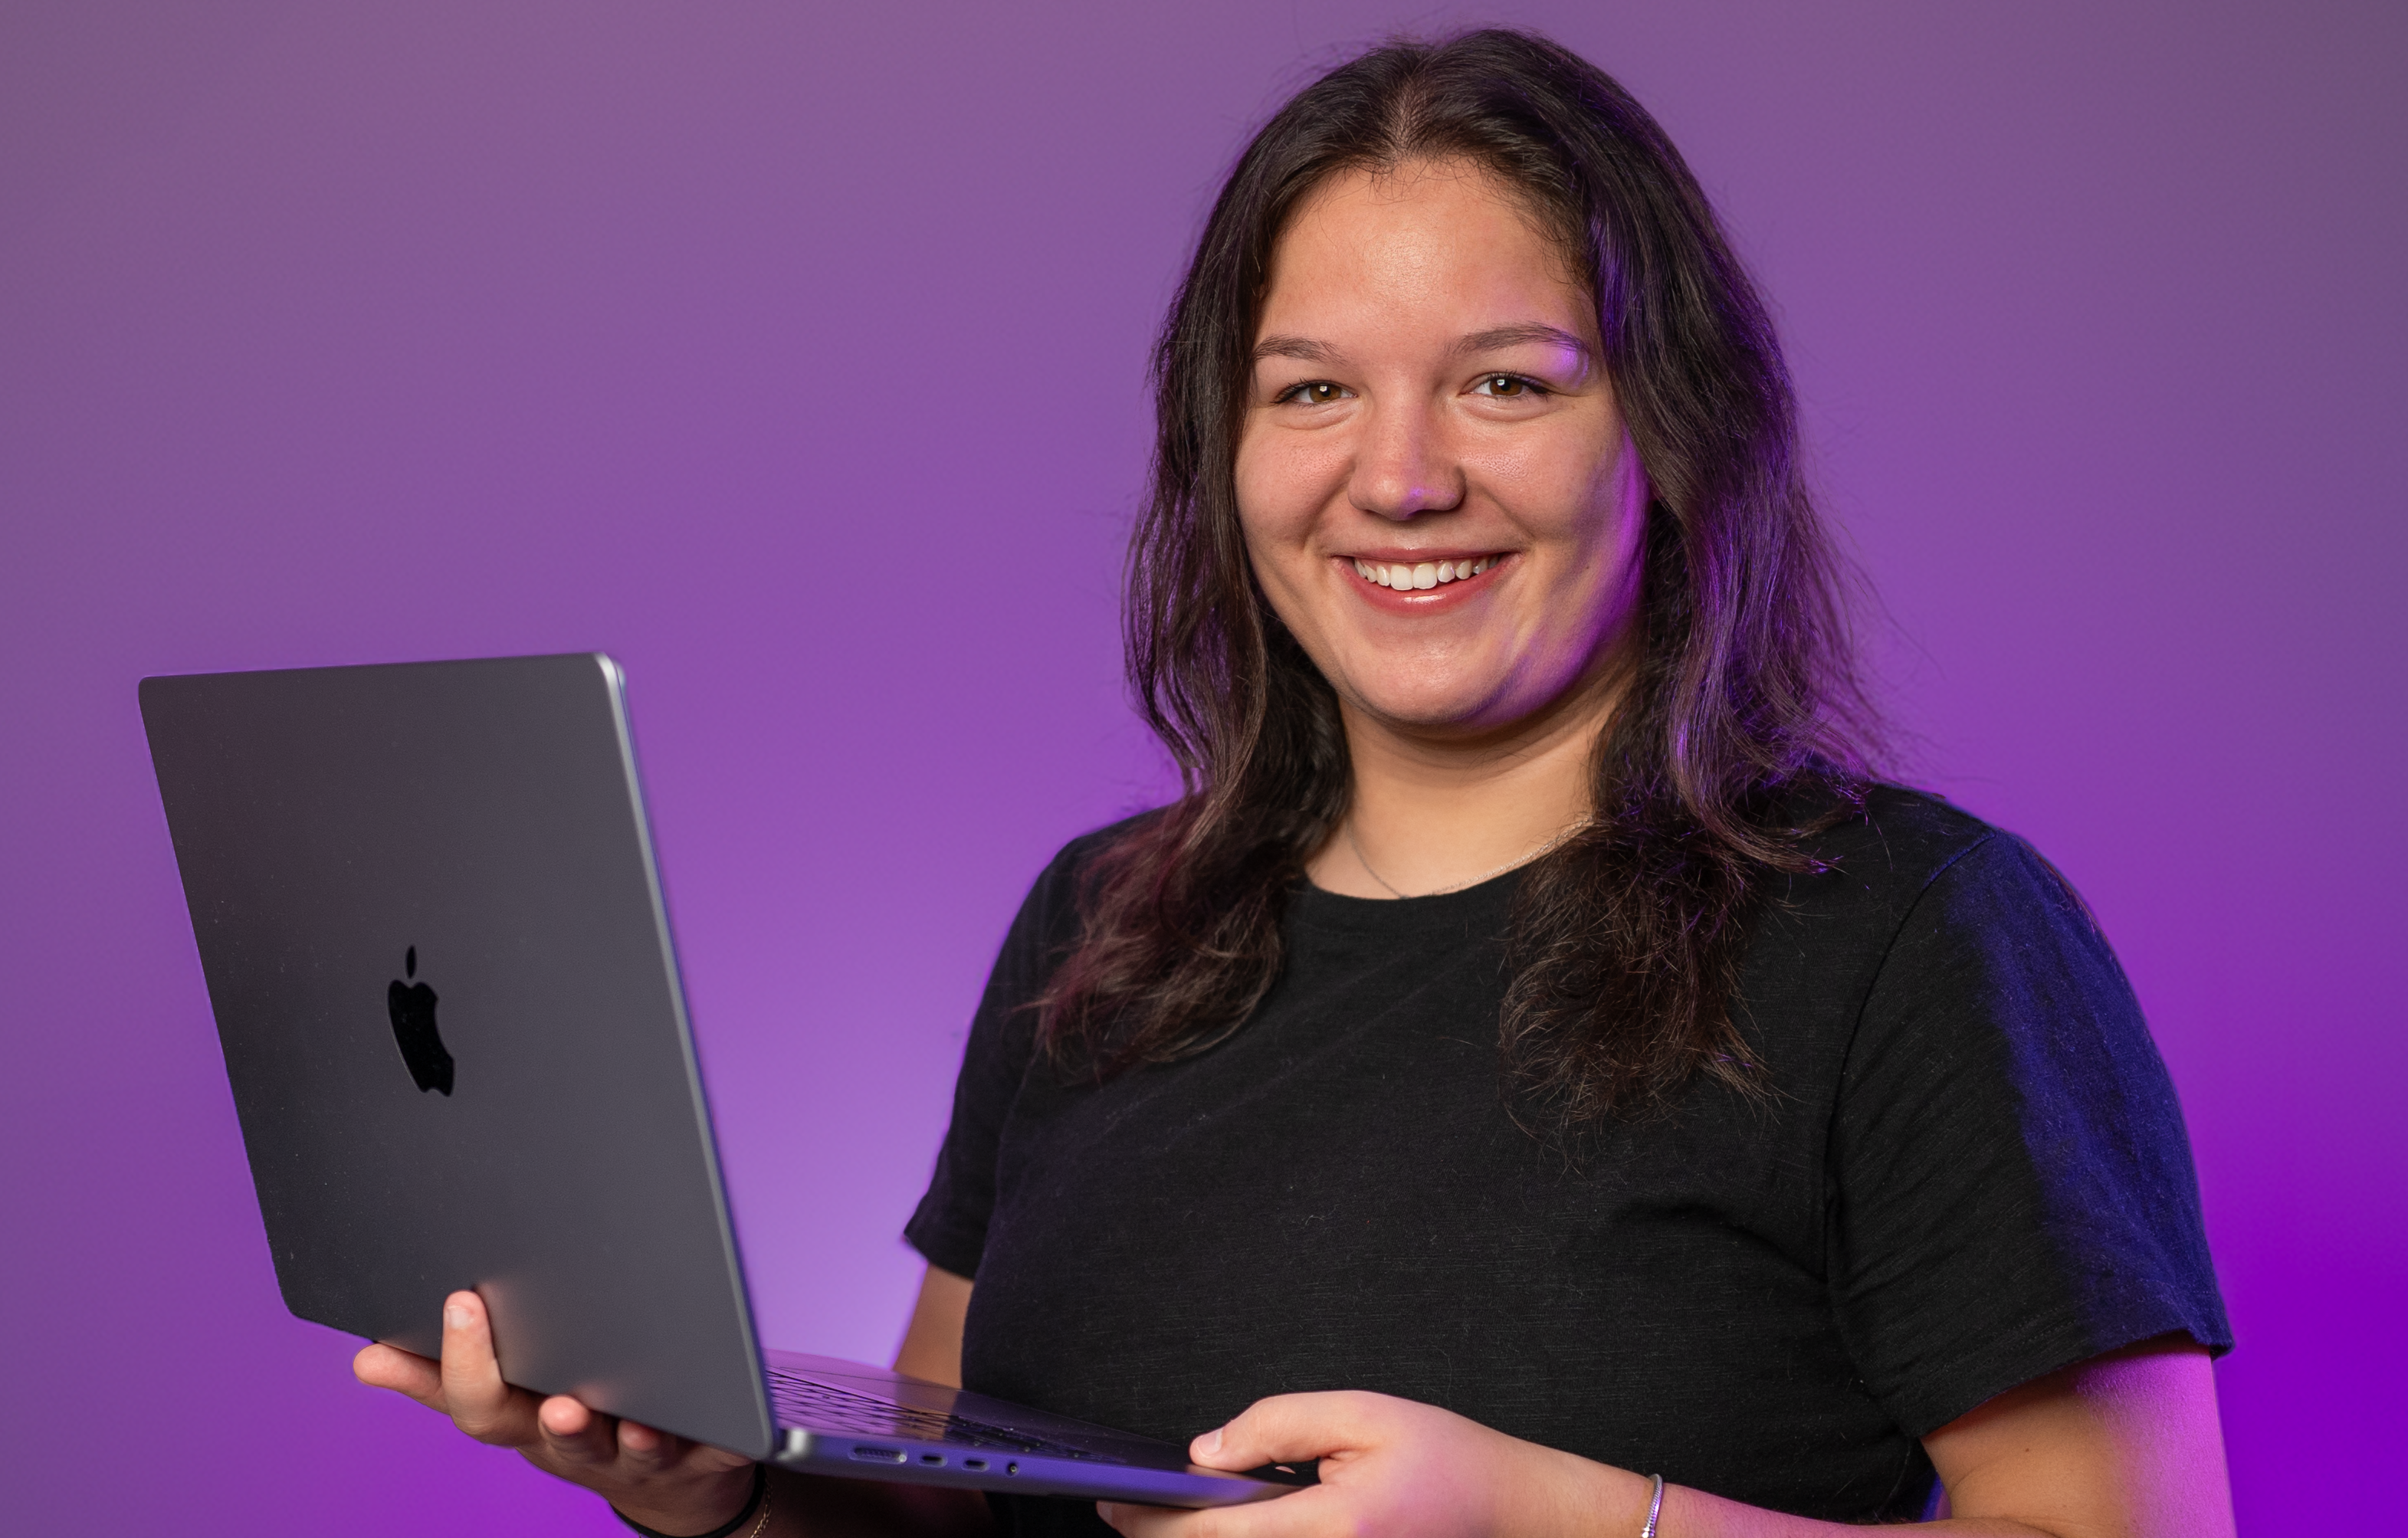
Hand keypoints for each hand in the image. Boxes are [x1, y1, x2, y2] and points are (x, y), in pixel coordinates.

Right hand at [353, 1289, 757, 1533]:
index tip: (461, 1301)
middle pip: (560, 1438)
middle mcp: (580, 1444)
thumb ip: (440, 1380)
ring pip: (637, 1451)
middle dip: (558, 1423)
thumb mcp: (505, 1405)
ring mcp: (642, 1454)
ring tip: (640, 1422)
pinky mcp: (706, 1453)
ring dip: (637, 1438)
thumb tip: (366, 1358)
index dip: (465, 1364)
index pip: (484, 1407)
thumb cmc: (575, 1418)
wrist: (671, 1479)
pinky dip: (727, 1436)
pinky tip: (735, 1418)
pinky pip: (719, 1448)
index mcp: (527, 1422)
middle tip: (557, 1403)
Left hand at [1097, 1391, 1652, 1537]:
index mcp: (1338, 1524)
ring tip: (1169, 1516)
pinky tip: (1226, 1525)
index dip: (1156, 1519)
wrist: (1515, 1513)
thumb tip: (1208, 1451)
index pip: (1221, 1531)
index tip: (1113, 1500)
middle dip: (1165, 1537)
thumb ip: (1279, 1424)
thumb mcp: (1365, 1413)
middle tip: (1125, 1508)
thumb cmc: (1451, 1460)